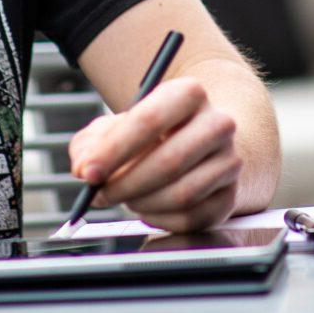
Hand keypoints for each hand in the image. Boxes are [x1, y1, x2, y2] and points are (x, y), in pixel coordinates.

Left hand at [64, 76, 241, 232]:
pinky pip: (191, 218)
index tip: (87, 172)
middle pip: (169, 161)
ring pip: (182, 194)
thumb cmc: (150, 136)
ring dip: (142, 202)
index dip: (114, 150)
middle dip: (125, 183)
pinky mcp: (229, 196)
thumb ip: (90, 143)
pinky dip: (160, 219)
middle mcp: (218, 124)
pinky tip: (148, 207)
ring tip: (126, 197)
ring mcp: (229, 162)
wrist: (199, 144)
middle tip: (100, 194)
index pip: (150, 120)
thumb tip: (84, 168)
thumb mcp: (116, 127)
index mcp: (189, 93)